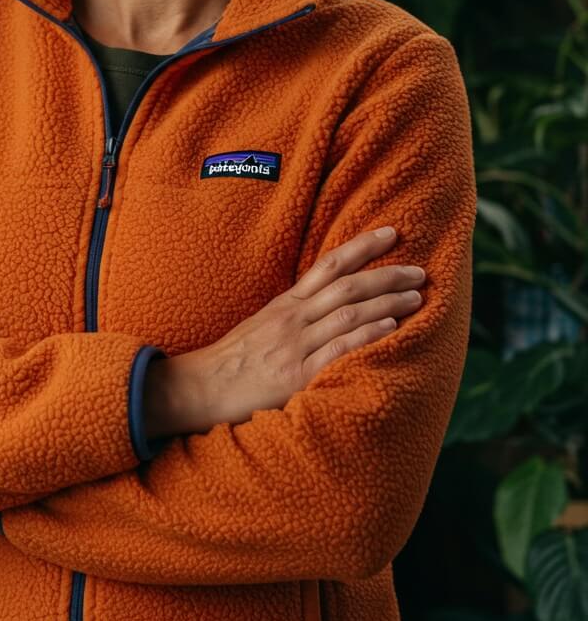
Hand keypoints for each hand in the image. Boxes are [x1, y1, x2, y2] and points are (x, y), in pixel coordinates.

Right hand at [144, 226, 425, 437]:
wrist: (200, 387)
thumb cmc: (233, 362)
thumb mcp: (263, 327)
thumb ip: (294, 318)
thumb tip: (327, 309)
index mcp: (286, 304)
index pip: (329, 265)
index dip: (362, 247)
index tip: (391, 233)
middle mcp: (293, 318)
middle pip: (347, 286)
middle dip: (386, 275)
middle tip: (420, 271)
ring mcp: (294, 344)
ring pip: (347, 313)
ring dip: (386, 303)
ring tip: (416, 297)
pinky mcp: (295, 373)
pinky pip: (336, 349)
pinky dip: (365, 335)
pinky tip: (389, 328)